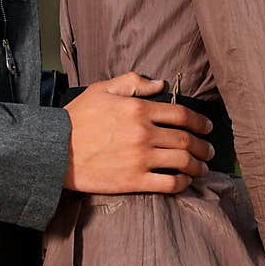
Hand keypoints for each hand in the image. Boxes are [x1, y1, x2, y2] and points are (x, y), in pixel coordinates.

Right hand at [63, 72, 213, 194]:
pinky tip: (184, 181)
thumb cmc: (77, 118)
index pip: (181, 114)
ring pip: (182, 162)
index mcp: (138, 109)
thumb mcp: (101, 90)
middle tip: (209, 150)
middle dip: (203, 146)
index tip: (207, 127)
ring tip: (202, 167)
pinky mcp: (133, 181)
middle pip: (186, 140)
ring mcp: (140, 158)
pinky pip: (168, 184)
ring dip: (198, 165)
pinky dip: (182, 183)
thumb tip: (160, 84)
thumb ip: (132, 82)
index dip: (200, 121)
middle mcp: (143, 133)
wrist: (55, 150)